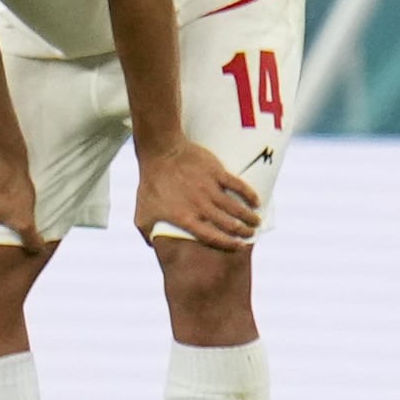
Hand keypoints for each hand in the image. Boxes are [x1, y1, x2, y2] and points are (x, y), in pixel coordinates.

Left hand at [132, 138, 261, 250]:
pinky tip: (257, 201)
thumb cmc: (151, 184)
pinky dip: (249, 195)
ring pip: (236, 207)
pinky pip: (238, 186)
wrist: (161, 152)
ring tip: (255, 222)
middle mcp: (201, 206)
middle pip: (228, 224)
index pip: (211, 236)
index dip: (228, 244)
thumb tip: (155, 247)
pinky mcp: (217, 173)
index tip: (238, 247)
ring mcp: (210, 189)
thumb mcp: (142, 215)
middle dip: (243, 232)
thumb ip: (148, 234)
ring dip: (248, 217)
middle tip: (250, 234)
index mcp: (185, 218)